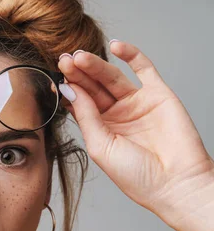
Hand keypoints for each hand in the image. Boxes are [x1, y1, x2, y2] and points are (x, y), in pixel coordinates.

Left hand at [57, 40, 213, 215]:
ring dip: (95, 65)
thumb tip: (70, 90)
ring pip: (111, 77)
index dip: (68, 90)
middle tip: (64, 60)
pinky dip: (130, 55)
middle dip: (78, 73)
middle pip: (92, 87)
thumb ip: (86, 117)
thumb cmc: (137, 176)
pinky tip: (115, 46)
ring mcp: (136, 103)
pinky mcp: (158, 94)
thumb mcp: (101, 146)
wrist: (175, 184)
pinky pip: (143, 68)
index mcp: (100, 129)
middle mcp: (116, 114)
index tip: (55, 78)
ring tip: (80, 56)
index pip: (79, 103)